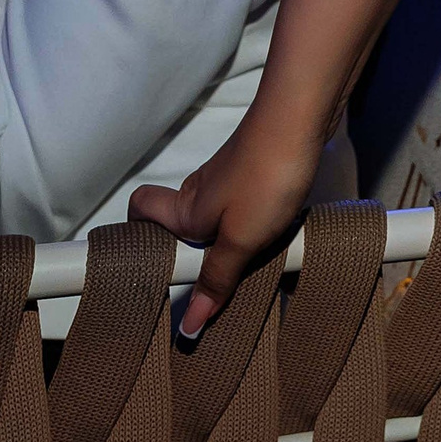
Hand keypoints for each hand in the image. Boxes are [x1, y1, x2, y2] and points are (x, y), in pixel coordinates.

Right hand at [129, 112, 326, 338]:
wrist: (302, 115)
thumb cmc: (265, 177)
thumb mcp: (241, 239)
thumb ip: (217, 279)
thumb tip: (187, 326)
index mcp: (186, 210)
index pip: (141, 211)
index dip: (138, 233)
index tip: (152, 269)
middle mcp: (201, 191)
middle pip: (183, 221)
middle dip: (199, 253)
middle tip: (219, 286)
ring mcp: (232, 176)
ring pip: (220, 214)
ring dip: (235, 240)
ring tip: (259, 268)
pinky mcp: (260, 167)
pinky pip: (249, 203)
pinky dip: (259, 221)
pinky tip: (285, 235)